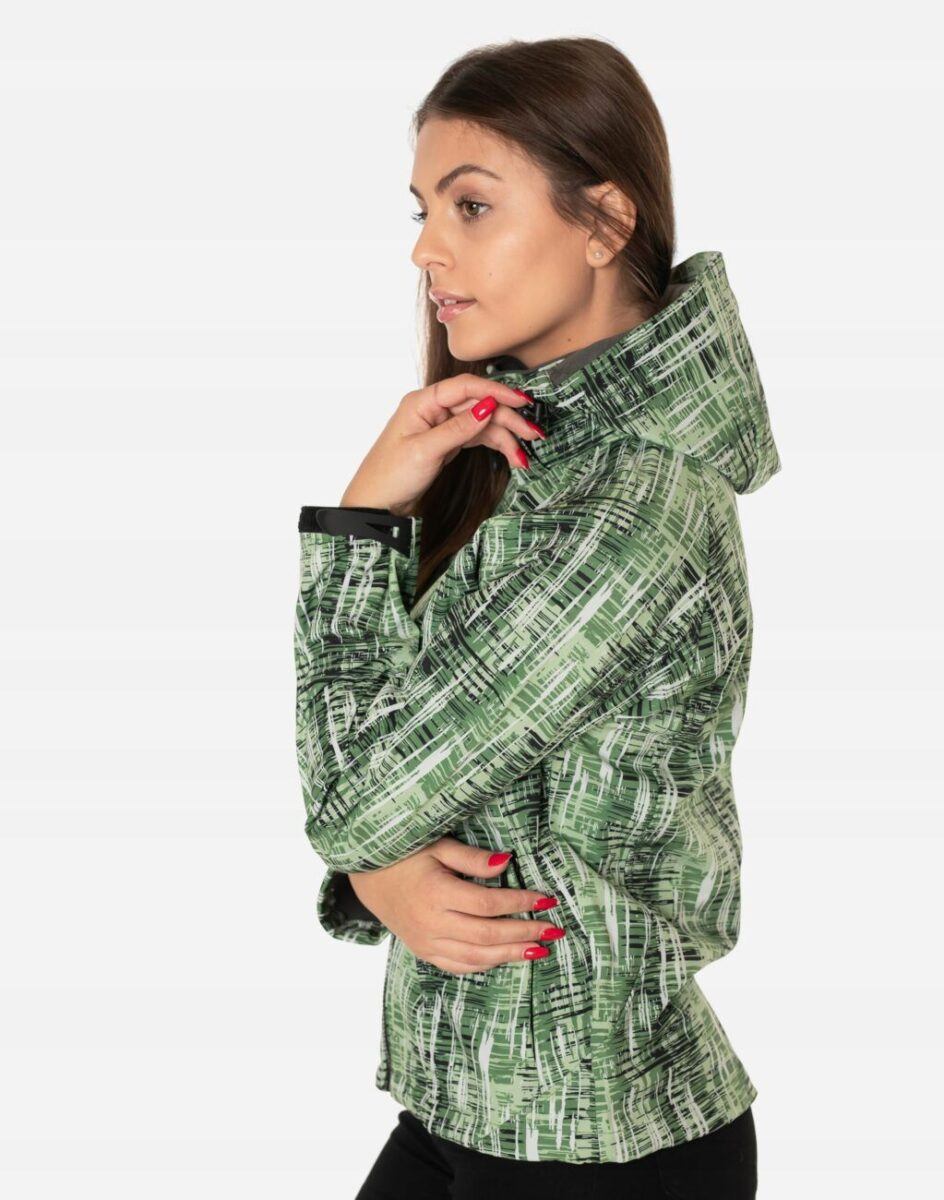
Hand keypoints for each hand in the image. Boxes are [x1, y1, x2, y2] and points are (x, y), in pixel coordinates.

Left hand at [339, 374, 543, 515]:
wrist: (377, 506)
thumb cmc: (390, 476)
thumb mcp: (425, 451)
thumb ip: (457, 429)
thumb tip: (486, 407)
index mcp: (423, 402)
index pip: (465, 387)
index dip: (496, 391)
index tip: (521, 400)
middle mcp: (434, 410)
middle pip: (478, 405)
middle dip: (508, 418)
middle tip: (534, 433)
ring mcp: (442, 427)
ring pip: (482, 423)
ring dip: (506, 437)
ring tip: (525, 455)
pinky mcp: (448, 444)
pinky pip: (477, 438)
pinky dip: (495, 446)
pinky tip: (512, 457)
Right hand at [347, 837, 561, 972]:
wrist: (368, 877)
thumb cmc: (405, 855)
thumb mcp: (437, 846)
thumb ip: (472, 858)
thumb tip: (507, 863)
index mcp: (436, 892)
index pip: (487, 904)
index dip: (519, 902)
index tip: (546, 899)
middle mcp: (431, 922)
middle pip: (486, 935)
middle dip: (524, 933)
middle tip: (554, 929)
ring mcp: (426, 942)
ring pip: (476, 957)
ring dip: (511, 955)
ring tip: (539, 949)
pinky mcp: (423, 952)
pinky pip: (459, 966)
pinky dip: (486, 964)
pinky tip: (506, 957)